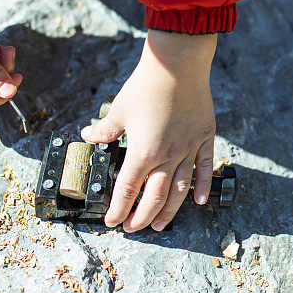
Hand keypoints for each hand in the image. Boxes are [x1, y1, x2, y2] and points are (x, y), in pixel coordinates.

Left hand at [81, 29, 216, 230]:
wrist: (178, 65)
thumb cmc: (147, 85)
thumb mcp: (119, 109)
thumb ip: (104, 129)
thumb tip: (88, 135)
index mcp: (143, 151)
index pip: (128, 189)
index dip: (118, 208)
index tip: (112, 221)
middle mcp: (168, 155)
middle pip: (155, 197)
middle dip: (142, 217)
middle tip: (133, 228)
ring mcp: (189, 148)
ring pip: (180, 189)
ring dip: (169, 211)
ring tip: (160, 225)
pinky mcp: (204, 137)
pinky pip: (204, 168)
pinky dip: (201, 186)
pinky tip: (198, 201)